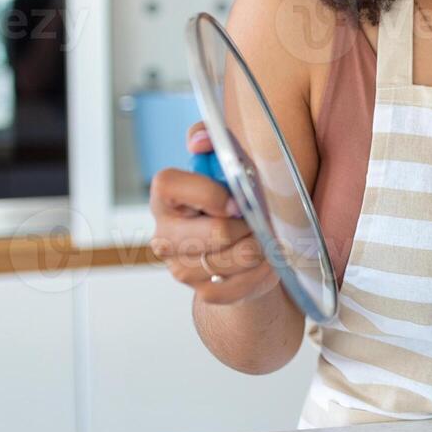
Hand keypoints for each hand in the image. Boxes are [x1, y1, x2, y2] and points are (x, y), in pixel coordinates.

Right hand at [148, 122, 278, 304]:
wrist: (244, 248)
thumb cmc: (235, 198)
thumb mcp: (228, 162)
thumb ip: (212, 140)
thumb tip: (199, 141)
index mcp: (165, 198)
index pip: (170, 185)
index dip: (208, 191)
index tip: (236, 198)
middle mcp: (165, 236)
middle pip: (215, 232)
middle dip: (249, 224)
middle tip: (261, 218)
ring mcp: (182, 268)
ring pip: (236, 258)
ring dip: (262, 245)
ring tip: (266, 236)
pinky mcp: (205, 291)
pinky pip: (242, 283)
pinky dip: (263, 271)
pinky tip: (266, 259)